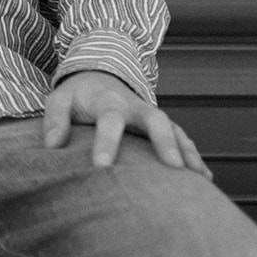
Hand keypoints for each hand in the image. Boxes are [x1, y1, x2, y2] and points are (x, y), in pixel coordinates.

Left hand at [42, 70, 210, 177]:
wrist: (100, 77)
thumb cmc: (78, 96)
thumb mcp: (59, 99)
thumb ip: (54, 118)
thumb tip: (52, 145)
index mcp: (108, 101)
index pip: (109, 120)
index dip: (106, 142)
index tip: (102, 167)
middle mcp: (136, 107)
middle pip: (155, 119)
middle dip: (165, 141)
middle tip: (173, 167)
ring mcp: (153, 116)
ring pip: (175, 130)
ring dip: (187, 152)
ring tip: (197, 179)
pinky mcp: (164, 127)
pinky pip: (183, 140)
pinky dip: (194, 157)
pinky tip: (204, 179)